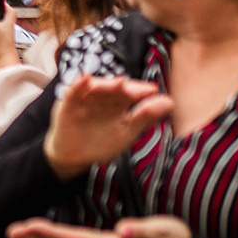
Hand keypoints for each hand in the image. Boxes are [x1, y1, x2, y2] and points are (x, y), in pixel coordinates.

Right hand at [42, 74, 174, 179]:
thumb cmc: (102, 144)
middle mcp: (101, 98)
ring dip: (106, 84)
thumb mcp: (126, 132)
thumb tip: (170, 102)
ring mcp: (85, 99)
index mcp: (117, 104)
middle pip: (113, 88)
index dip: (140, 91)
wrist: (74, 158)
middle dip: (125, 87)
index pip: (130, 93)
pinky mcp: (67, 104)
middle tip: (137, 89)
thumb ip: (146, 117)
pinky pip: (73, 91)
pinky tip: (86, 79)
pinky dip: (79, 85)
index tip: (152, 90)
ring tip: (119, 83)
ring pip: (96, 87)